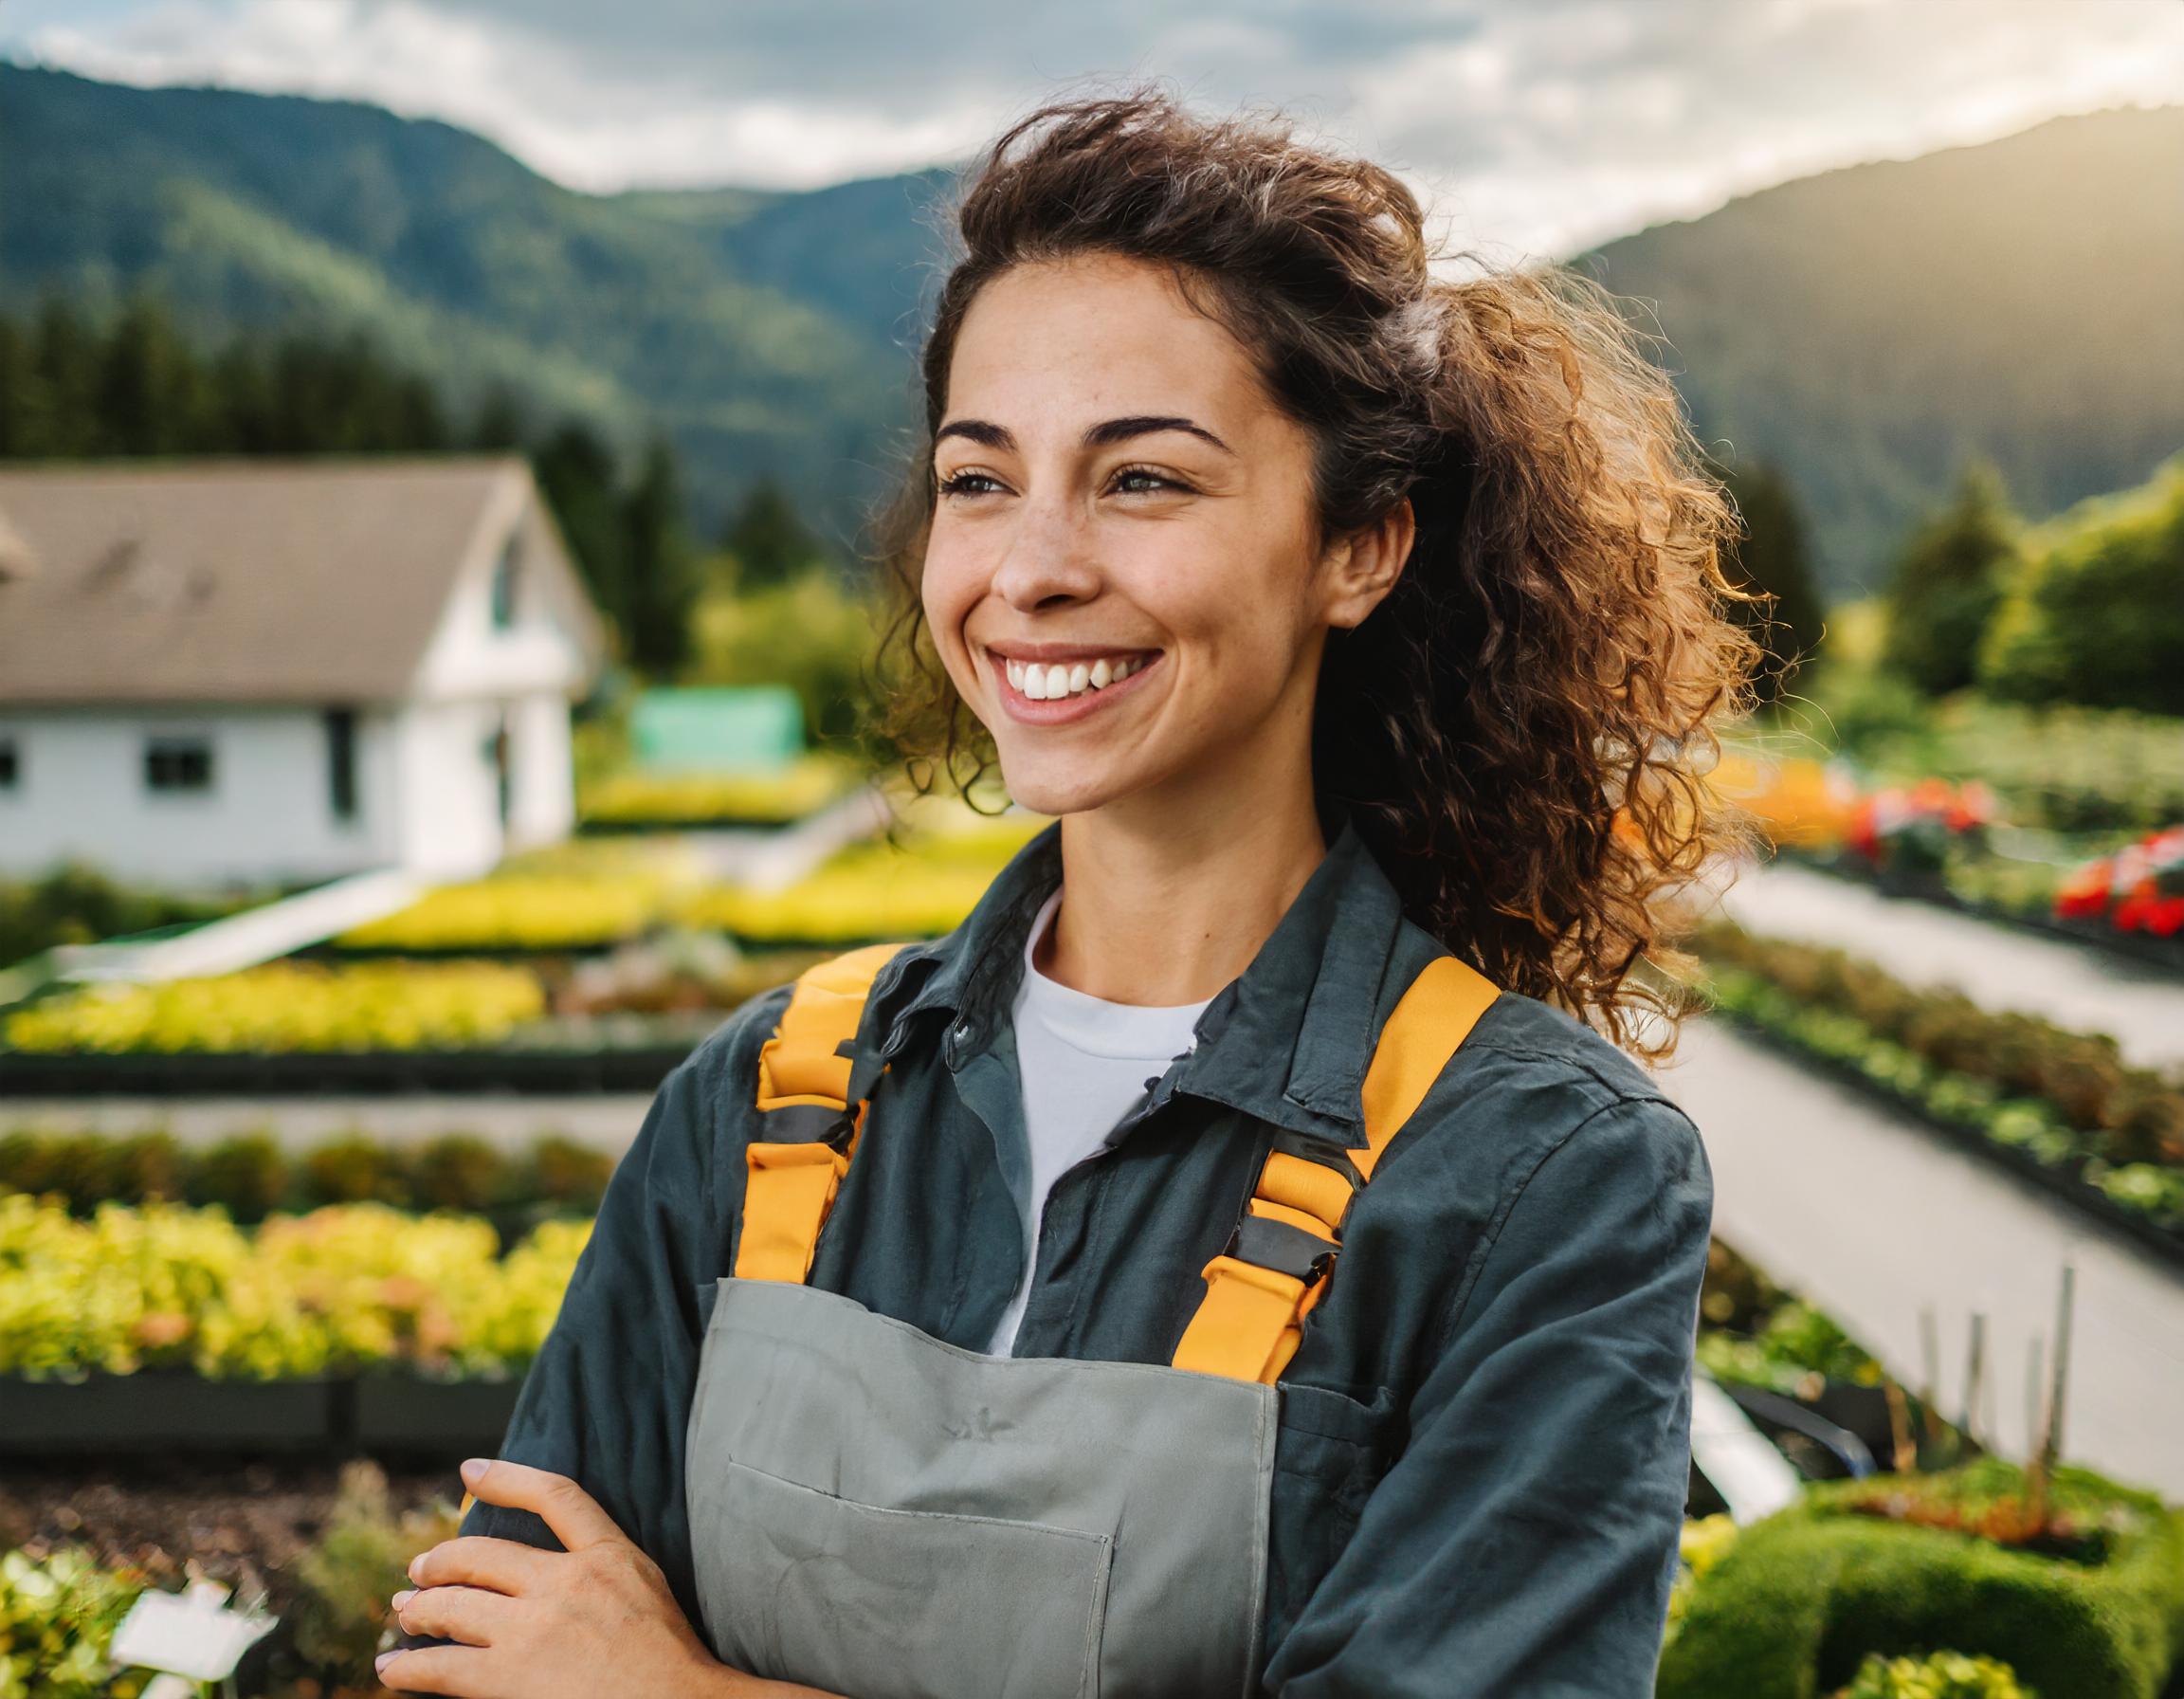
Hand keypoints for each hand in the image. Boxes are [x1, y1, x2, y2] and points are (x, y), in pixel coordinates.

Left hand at [377, 1457, 737, 1698]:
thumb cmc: (667, 1660)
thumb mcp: (645, 1587)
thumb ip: (601, 1565)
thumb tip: (543, 1566)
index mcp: (608, 1554)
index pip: (553, 1496)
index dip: (506, 1477)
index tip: (470, 1470)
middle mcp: (566, 1582)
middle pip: (480, 1555)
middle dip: (440, 1561)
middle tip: (419, 1570)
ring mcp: (535, 1629)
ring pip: (453, 1607)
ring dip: (418, 1610)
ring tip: (404, 1613)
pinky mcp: (511, 1677)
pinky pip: (442, 1667)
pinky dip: (408, 1667)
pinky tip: (392, 1668)